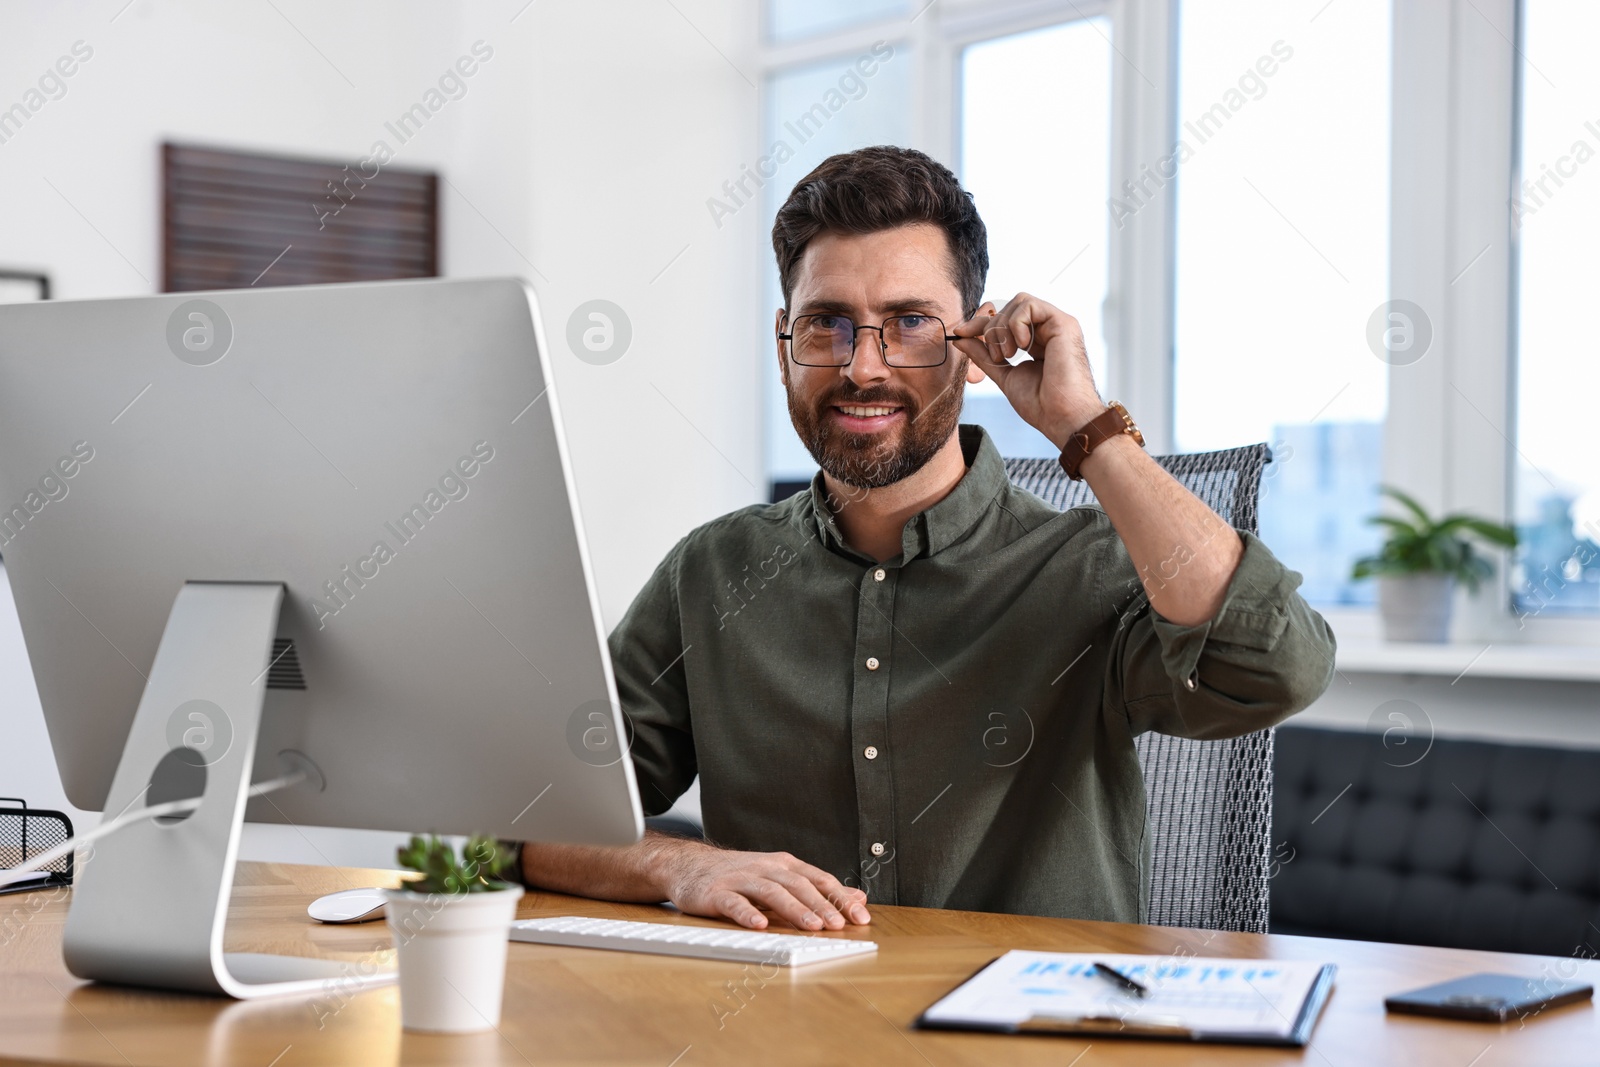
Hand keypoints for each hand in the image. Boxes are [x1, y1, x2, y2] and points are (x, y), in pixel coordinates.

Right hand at [654, 844, 870, 930]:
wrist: (690, 865)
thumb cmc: (740, 875)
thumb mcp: (781, 878)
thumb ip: (818, 889)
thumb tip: (857, 897)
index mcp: (784, 865)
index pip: (818, 879)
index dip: (839, 897)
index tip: (860, 916)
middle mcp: (766, 869)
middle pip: (799, 885)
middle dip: (821, 905)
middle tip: (839, 925)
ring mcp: (741, 880)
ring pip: (772, 892)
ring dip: (794, 909)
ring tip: (811, 926)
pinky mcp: (717, 893)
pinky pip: (734, 903)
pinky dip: (748, 913)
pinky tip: (759, 925)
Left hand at [950, 292, 1105, 448]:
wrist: (1061, 417)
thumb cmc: (1040, 404)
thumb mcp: (1003, 374)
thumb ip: (983, 355)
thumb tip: (960, 337)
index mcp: (1036, 342)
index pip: (1004, 320)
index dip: (979, 324)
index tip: (960, 332)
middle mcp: (1048, 330)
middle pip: (1009, 307)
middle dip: (991, 328)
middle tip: (997, 357)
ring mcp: (1058, 325)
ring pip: (1019, 302)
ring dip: (1003, 328)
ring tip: (1008, 355)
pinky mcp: (1064, 323)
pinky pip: (1029, 305)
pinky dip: (1016, 323)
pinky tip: (1022, 346)